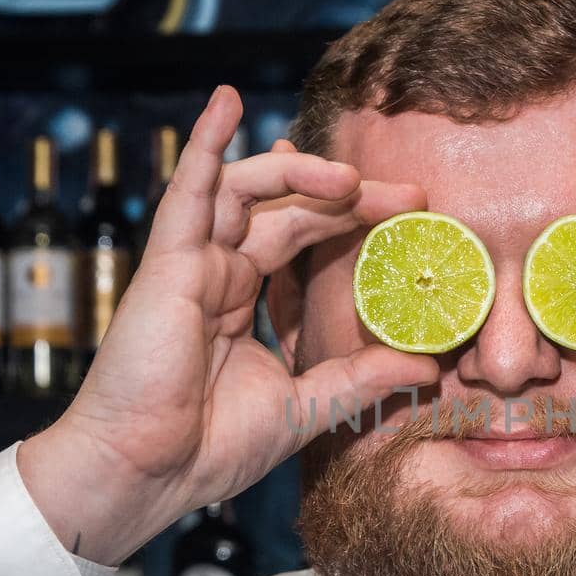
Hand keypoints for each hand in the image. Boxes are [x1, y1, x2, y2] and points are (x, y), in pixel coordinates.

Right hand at [19, 86, 437, 563]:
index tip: (412, 215)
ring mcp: (192, 265)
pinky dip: (207, 143)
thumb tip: (429, 367)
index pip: (305, 241)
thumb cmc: (208, 449)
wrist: (146, 475)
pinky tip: (226, 100)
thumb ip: (363, 379)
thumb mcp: (307, 407)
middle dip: (346, 196)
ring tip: (349, 177)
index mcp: (243, 303)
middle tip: (408, 194)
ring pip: (247, 191)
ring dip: (298, 173)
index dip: (353, 221)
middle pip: (288, 210)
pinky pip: (189, 191)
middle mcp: (219, 275)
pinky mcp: (168, 264)